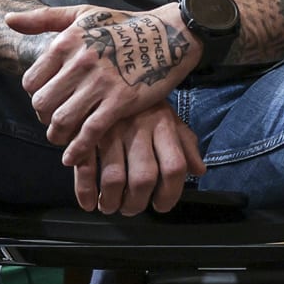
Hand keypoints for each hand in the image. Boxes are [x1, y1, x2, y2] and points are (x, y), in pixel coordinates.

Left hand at [13, 3, 200, 160]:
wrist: (170, 33)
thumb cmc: (125, 24)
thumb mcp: (83, 14)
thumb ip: (43, 18)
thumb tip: (8, 20)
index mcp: (67, 43)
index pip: (31, 82)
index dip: (35, 95)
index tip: (47, 101)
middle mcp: (80, 64)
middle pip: (42, 104)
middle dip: (44, 117)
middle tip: (53, 121)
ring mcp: (101, 84)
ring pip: (62, 120)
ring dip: (57, 135)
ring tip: (61, 138)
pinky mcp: (121, 101)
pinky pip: (90, 131)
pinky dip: (78, 149)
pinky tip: (72, 157)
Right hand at [71, 104, 205, 216]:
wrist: (106, 73)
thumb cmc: (140, 104)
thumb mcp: (168, 117)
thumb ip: (185, 144)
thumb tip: (199, 170)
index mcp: (164, 124)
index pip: (175, 166)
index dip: (170, 193)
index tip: (161, 205)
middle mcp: (140, 128)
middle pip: (144, 178)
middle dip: (137, 202)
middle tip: (132, 209)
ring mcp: (111, 130)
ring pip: (114, 178)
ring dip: (112, 201)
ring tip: (111, 206)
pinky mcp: (85, 132)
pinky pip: (84, 168)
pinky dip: (85, 192)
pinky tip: (90, 203)